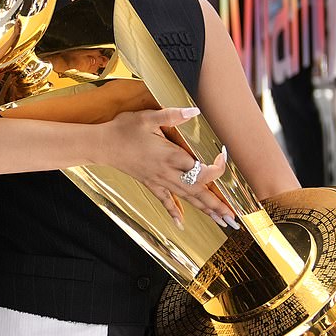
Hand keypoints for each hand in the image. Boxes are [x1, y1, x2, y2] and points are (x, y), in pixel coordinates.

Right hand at [99, 106, 237, 228]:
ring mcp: (158, 180)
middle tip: (233, 218)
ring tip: (221, 222)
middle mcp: (167, 173)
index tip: (223, 157)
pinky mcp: (150, 183)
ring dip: (205, 210)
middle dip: (217, 205)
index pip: (200, 169)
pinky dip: (174, 212)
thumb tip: (194, 111)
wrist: (101, 145)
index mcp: (170, 156)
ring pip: (186, 198)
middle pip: (197, 191)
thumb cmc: (123, 130)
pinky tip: (181, 223)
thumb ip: (172, 115)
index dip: (216, 168)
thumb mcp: (147, 117)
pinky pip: (165, 201)